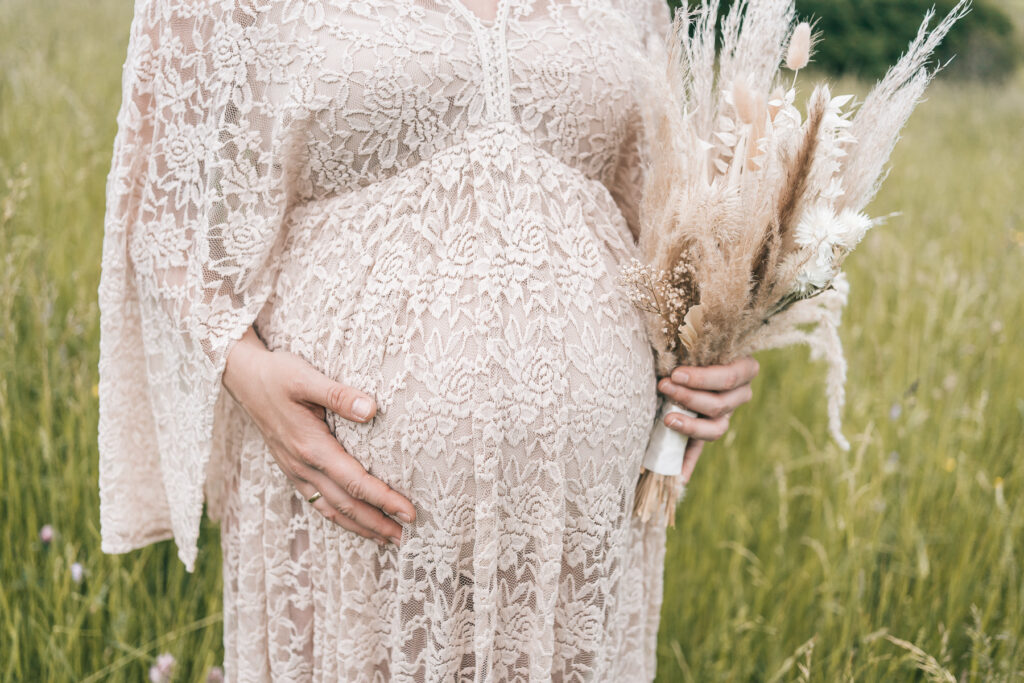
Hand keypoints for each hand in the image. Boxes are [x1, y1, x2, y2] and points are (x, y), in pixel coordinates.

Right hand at [222, 326, 415, 545]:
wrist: (243, 378)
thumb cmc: (277, 375)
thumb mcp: (306, 377)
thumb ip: (339, 395)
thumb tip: (372, 409)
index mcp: (310, 446)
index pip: (355, 481)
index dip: (384, 499)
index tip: (409, 512)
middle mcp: (302, 466)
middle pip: (346, 505)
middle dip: (378, 523)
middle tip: (407, 538)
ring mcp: (296, 471)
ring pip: (331, 509)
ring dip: (361, 527)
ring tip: (387, 539)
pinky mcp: (293, 469)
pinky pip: (318, 502)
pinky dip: (339, 518)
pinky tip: (354, 523)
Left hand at [656, 356, 759, 482]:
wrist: (683, 360)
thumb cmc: (689, 346)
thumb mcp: (693, 344)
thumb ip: (688, 346)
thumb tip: (670, 354)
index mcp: (743, 369)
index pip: (732, 377)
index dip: (704, 378)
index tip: (676, 374)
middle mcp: (739, 395)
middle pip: (720, 404)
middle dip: (689, 397)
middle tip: (663, 386)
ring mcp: (725, 416)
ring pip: (716, 429)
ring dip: (690, 425)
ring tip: (666, 419)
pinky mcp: (707, 432)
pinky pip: (700, 450)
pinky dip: (688, 463)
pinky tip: (678, 477)